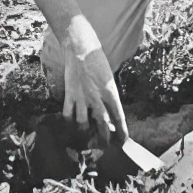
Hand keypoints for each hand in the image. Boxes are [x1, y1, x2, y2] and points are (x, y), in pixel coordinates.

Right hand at [61, 28, 128, 144]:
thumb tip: (109, 107)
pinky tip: (71, 123)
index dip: (121, 129)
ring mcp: (82, 97)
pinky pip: (68, 113)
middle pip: (102, 122)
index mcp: (110, 91)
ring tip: (88, 136)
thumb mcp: (109, 76)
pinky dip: (69, 120)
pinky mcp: (70, 94)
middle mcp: (96, 97)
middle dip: (105, 135)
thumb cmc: (97, 59)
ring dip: (86, 130)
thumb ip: (108, 92)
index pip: (118, 115)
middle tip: (108, 144)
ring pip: (84, 122)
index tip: (124, 139)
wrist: (80, 48)